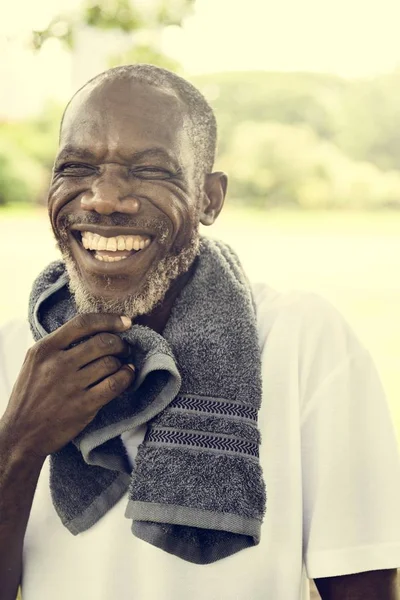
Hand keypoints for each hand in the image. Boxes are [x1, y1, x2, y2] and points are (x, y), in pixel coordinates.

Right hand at [0, 314, 134, 459]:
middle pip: (103, 342)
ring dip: (122, 362)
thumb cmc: (31, 396)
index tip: (125, 323)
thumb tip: (94, 330)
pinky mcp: (83, 405)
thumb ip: (58, 346)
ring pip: (111, 362)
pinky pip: (115, 384)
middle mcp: (57, 364)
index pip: (83, 323)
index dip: (109, 320)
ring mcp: (71, 385)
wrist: (21, 434)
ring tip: (122, 365)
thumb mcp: (35, 363)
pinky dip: (126, 377)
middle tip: (123, 349)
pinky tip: (126, 376)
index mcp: (45, 349)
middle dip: (120, 343)